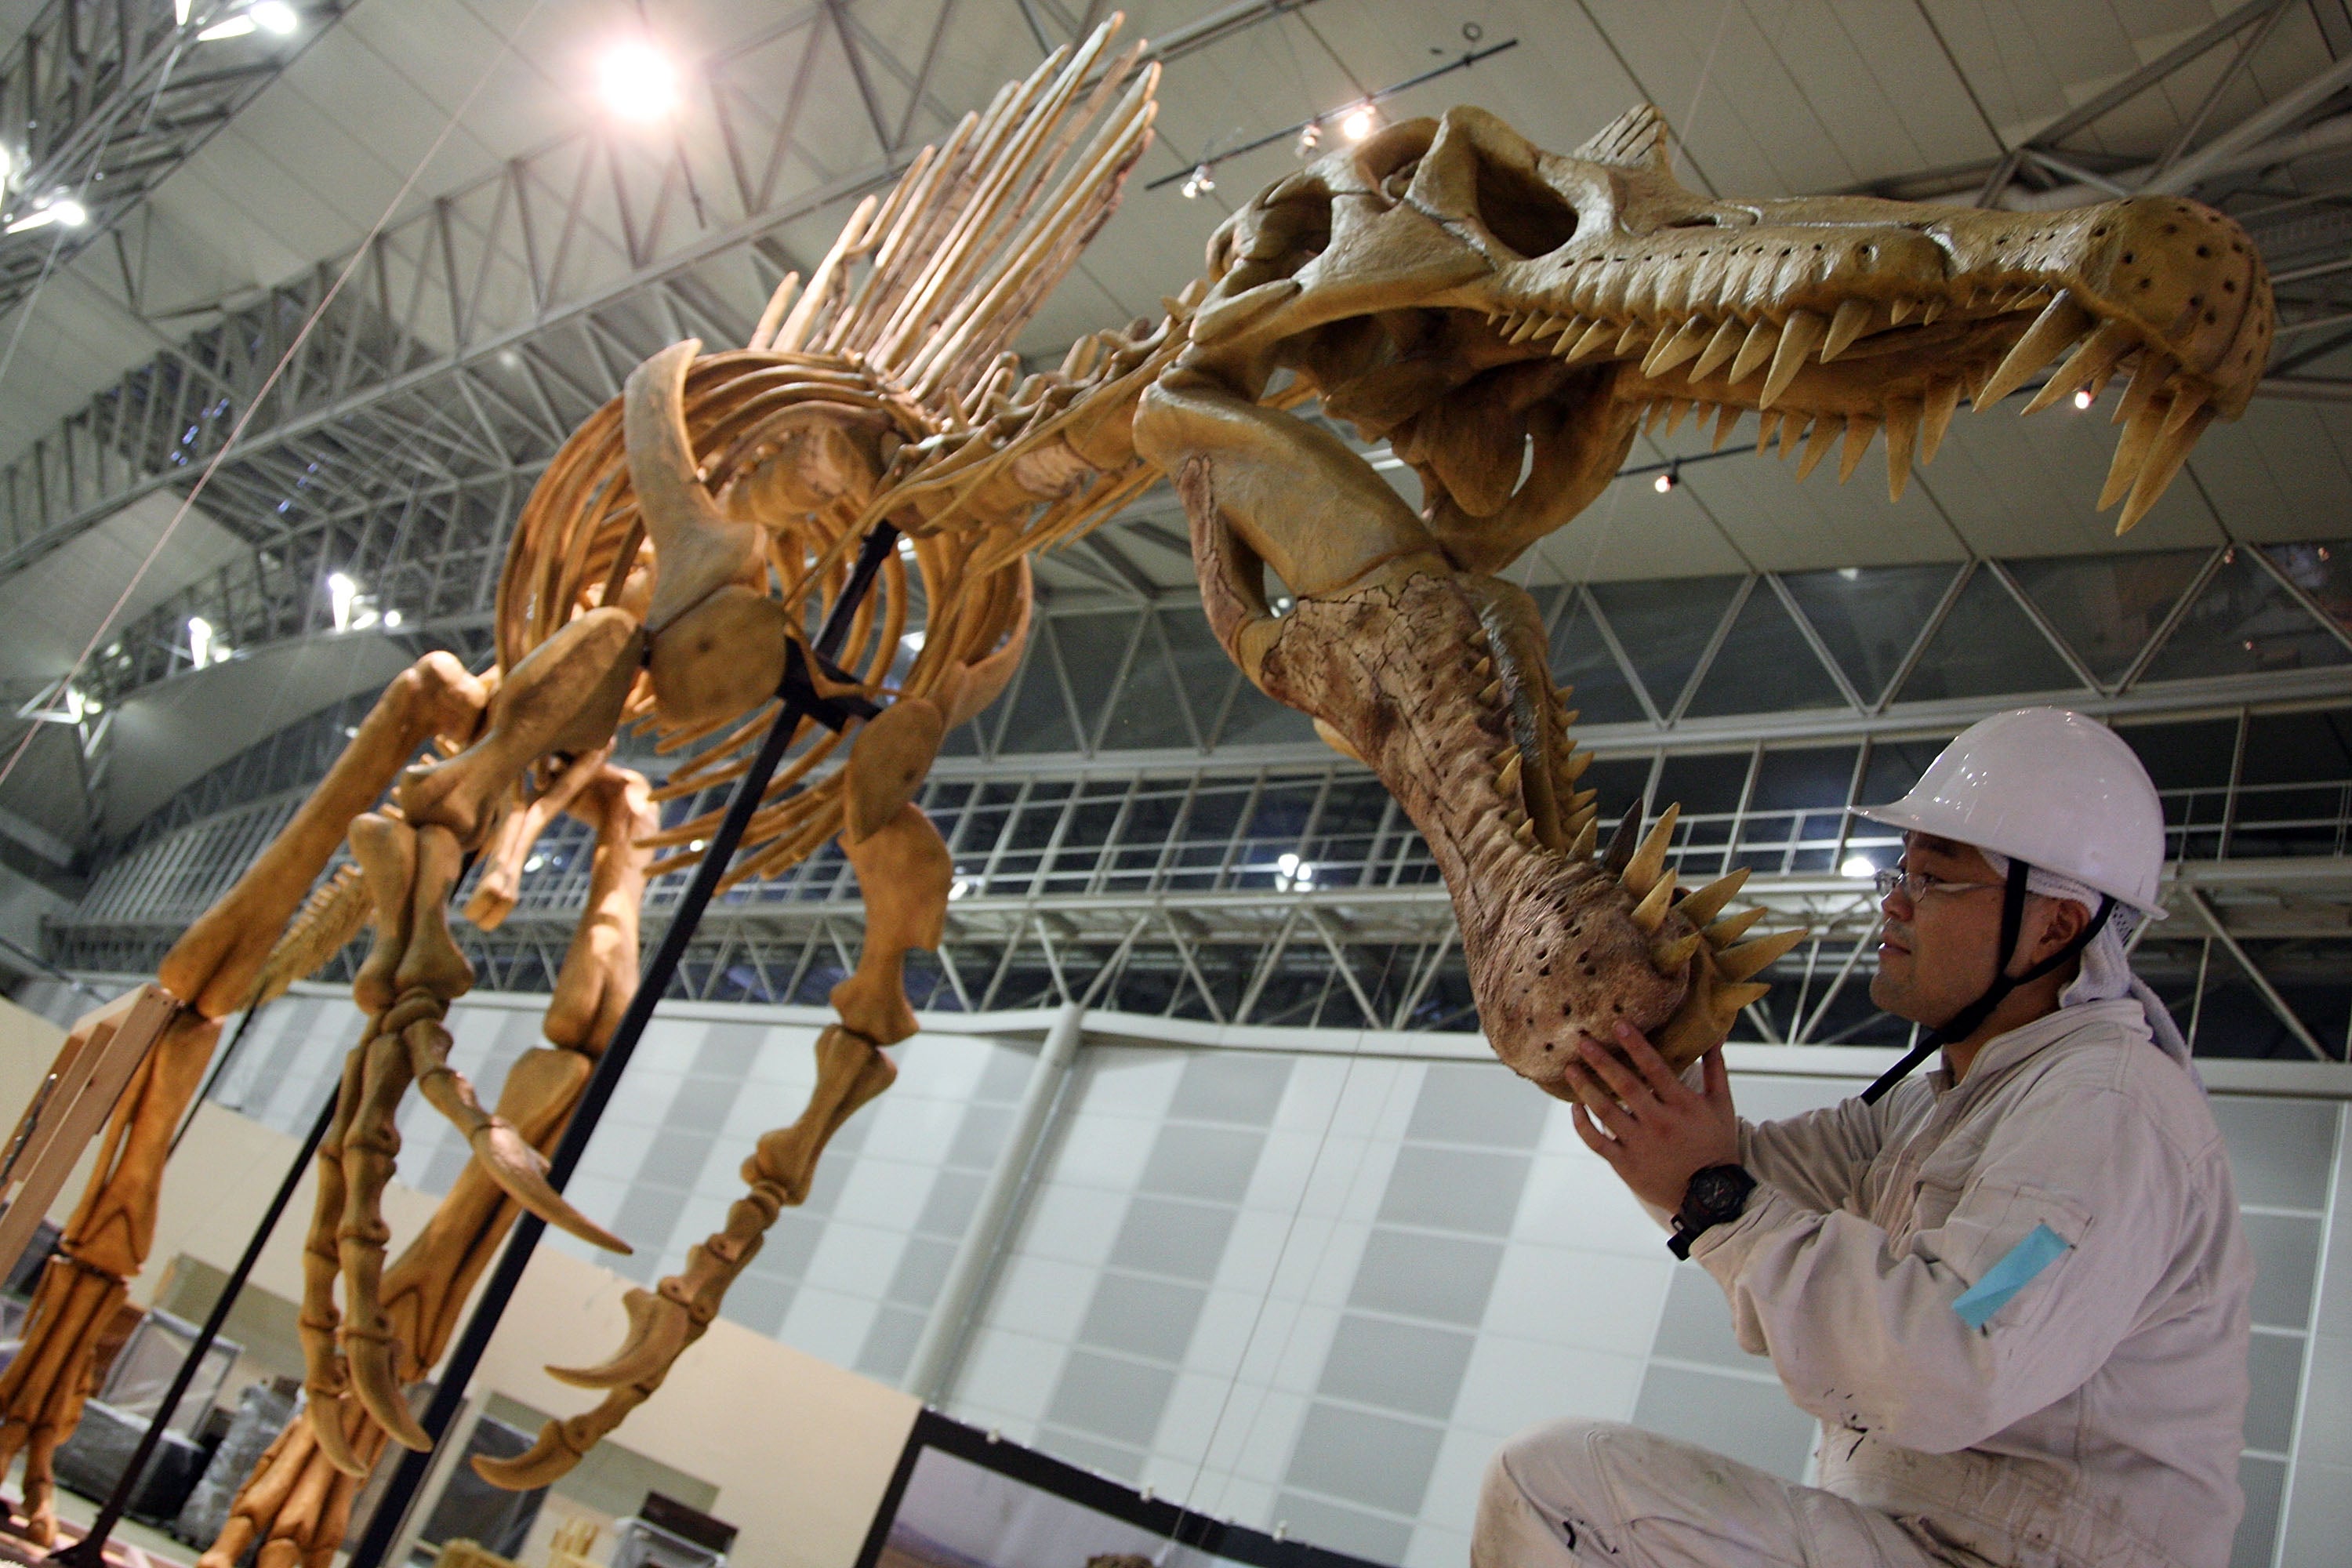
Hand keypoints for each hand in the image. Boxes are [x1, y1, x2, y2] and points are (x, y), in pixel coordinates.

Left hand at [1565, 1022, 1740, 1214]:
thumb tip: (1715, 1033)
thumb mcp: (1721, 1105)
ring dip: (1585, 1088)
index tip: (1618, 1024)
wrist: (1710, 1196)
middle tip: (1581, 1040)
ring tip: (1570, 1068)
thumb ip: (1715, 1068)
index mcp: (1683, 1105)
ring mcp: (1640, 1145)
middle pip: (1625, 1086)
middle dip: (1602, 1061)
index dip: (1636, 1045)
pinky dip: (1582, 1124)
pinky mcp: (1625, 1164)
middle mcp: (1659, 1123)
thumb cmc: (1716, 1145)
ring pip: (1605, 1112)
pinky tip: (1574, 1107)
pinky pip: (1597, 1141)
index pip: (1656, 1068)